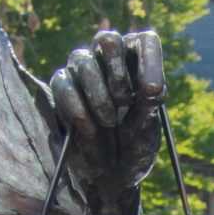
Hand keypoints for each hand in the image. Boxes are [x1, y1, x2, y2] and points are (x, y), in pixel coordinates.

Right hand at [49, 30, 164, 214]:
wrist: (112, 175)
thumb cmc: (135, 146)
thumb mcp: (149, 128)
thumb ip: (149, 105)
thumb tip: (150, 89)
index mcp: (138, 65)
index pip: (144, 41)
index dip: (150, 61)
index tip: (152, 91)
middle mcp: (108, 62)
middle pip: (107, 39)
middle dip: (117, 73)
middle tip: (126, 102)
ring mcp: (81, 72)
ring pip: (82, 59)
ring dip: (99, 95)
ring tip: (110, 123)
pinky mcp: (61, 89)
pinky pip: (63, 84)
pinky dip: (78, 108)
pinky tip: (91, 129)